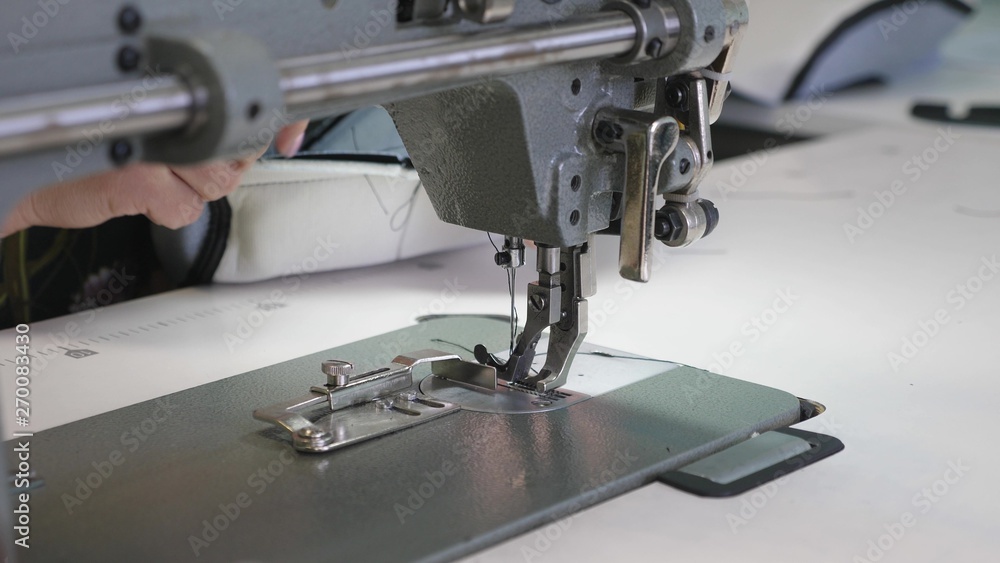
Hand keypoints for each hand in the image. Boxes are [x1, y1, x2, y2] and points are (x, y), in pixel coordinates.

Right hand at [1, 121, 308, 236]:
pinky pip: (184, 208)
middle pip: (234, 155)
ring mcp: (151, 146)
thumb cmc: (90, 149)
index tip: (286, 135)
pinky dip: (166, 209)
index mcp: (169, 89)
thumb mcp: (150, 121)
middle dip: (218, 167)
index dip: (267, 125)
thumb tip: (254, 137)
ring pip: (215, 184)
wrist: (34, 171)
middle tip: (184, 163)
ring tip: (155, 174)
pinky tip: (141, 194)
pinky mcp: (136, 179)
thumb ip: (198, 122)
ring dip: (189, 190)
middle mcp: (162, 111)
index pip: (242, 109)